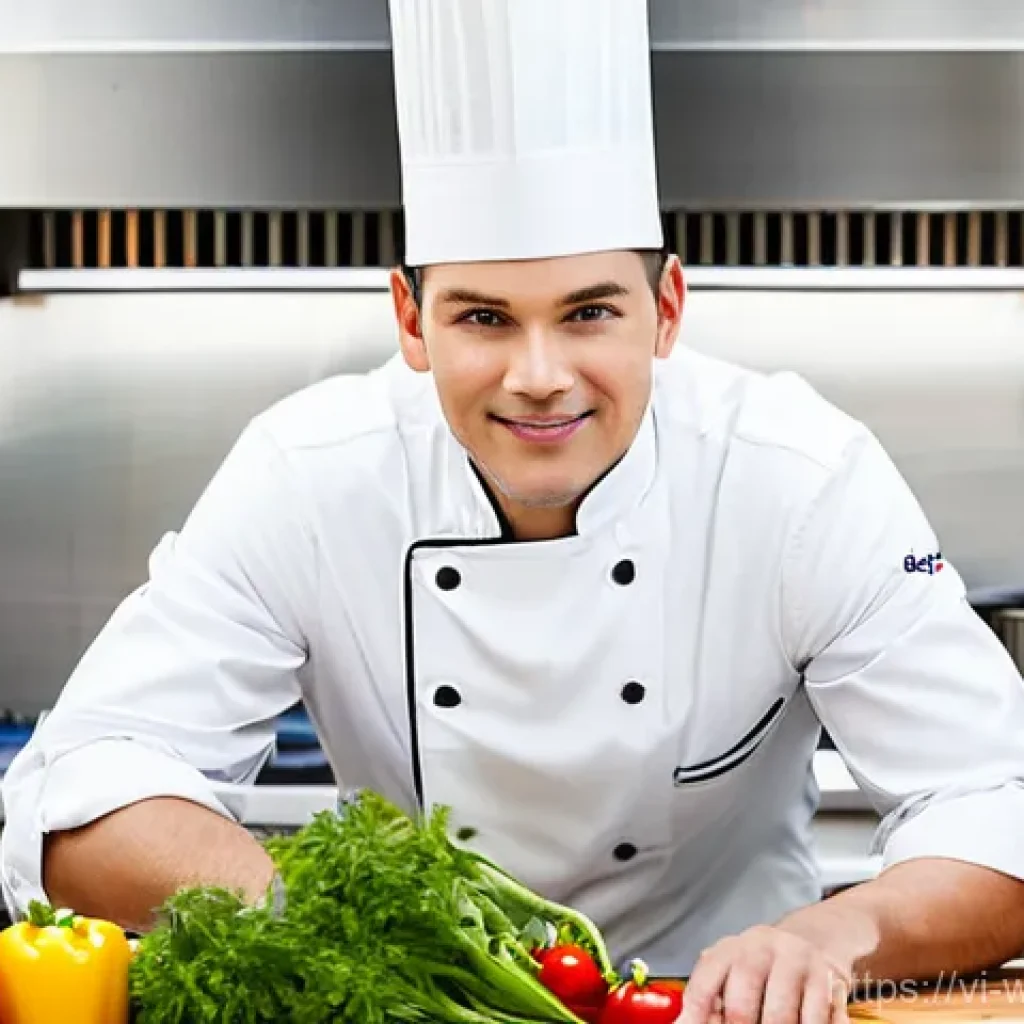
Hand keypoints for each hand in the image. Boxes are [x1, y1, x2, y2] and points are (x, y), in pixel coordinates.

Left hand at [679, 925, 851, 1023]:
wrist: (813, 942)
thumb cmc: (763, 968)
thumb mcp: (733, 972)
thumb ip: (712, 997)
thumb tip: (683, 1023)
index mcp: (731, 949)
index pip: (706, 981)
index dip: (697, 1013)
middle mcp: (760, 948)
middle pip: (741, 1002)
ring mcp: (795, 962)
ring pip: (779, 1016)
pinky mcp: (827, 979)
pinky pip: (814, 1020)